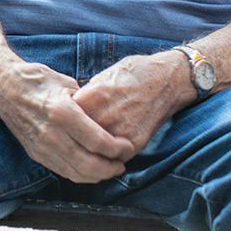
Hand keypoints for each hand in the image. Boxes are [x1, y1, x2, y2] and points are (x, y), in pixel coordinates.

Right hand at [0, 60, 133, 183]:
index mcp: (62, 112)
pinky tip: (90, 170)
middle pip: (88, 163)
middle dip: (110, 167)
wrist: (3, 86)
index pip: (97, 141)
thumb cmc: (36, 80)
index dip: (117, 148)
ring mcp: (42, 146)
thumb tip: (106, 116)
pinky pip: (62, 172)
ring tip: (110, 169)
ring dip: (97, 175)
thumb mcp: (66, 83)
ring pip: (76, 173)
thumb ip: (86, 103)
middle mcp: (51, 133)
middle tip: (122, 163)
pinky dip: (80, 175)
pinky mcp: (35, 153)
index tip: (128, 145)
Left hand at [72, 52, 191, 159]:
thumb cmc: (132, 74)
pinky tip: (105, 151)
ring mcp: (119, 133)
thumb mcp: (101, 77)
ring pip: (94, 152)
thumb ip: (85, 97)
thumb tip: (71, 109)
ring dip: (90, 151)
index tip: (65, 121)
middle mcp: (103, 118)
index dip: (64, 121)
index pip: (65, 119)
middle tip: (76, 137)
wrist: (165, 80)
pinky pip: (114, 157)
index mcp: (90, 98)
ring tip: (88, 146)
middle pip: (77, 137)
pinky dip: (108, 156)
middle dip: (75, 138)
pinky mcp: (134, 144)